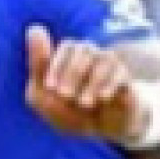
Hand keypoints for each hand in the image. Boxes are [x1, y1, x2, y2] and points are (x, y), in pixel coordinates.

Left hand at [25, 24, 153, 145]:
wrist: (102, 130)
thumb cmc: (69, 112)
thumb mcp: (43, 97)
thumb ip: (37, 66)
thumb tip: (34, 28)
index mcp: (69, 56)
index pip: (67, 48)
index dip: (57, 66)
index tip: (50, 88)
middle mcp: (91, 55)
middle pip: (83, 50)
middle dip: (71, 73)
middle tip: (64, 96)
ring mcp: (109, 66)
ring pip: (102, 60)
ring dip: (90, 82)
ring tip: (83, 103)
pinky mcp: (124, 79)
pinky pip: (119, 73)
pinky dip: (108, 85)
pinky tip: (102, 99)